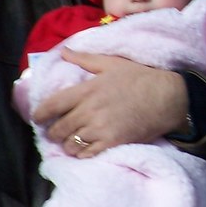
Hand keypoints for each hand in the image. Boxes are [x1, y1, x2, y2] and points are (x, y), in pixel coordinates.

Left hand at [32, 49, 186, 157]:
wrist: (168, 98)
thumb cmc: (141, 78)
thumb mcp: (113, 63)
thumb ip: (85, 59)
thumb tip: (64, 52)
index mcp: (87, 90)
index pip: (52, 104)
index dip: (39, 114)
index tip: (38, 118)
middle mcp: (90, 110)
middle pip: (58, 128)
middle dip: (53, 132)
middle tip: (56, 132)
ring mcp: (100, 128)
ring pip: (69, 144)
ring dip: (68, 144)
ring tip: (72, 141)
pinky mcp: (112, 143)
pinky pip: (86, 154)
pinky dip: (81, 154)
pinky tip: (85, 149)